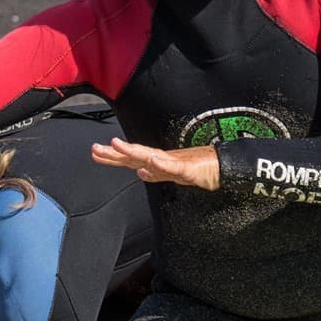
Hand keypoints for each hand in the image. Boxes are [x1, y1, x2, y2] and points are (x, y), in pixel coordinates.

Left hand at [90, 137, 220, 190]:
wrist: (225, 166)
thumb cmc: (202, 168)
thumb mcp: (175, 174)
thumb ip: (158, 173)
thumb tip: (141, 173)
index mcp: (159, 162)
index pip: (131, 159)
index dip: (113, 156)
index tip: (95, 152)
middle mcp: (164, 159)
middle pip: (136, 155)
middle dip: (115, 153)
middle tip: (95, 149)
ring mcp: (176, 163)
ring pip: (151, 156)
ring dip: (134, 151)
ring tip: (117, 146)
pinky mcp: (190, 168)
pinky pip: (175, 167)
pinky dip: (163, 164)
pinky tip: (152, 161)